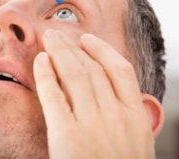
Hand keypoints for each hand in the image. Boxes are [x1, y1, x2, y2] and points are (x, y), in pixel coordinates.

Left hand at [34, 30, 159, 158]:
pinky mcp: (65, 135)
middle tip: (58, 34)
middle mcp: (115, 116)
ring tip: (48, 39)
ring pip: (74, 76)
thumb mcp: (137, 144)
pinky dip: (46, 75)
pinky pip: (54, 96)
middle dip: (73, 47)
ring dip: (59, 53)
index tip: (87, 38)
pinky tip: (40, 61)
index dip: (102, 49)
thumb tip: (122, 90)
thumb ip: (131, 115)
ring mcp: (91, 124)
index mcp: (136, 116)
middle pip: (92, 68)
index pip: (120, 70)